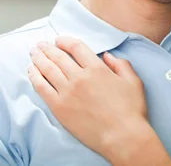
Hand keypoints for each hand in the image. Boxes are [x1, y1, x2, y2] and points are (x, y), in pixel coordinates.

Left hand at [28, 36, 160, 164]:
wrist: (121, 135)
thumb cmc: (131, 109)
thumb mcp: (134, 81)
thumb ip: (121, 65)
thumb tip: (107, 56)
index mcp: (97, 69)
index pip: (76, 48)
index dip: (66, 41)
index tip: (59, 40)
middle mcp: (80, 77)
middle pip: (59, 57)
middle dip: (48, 48)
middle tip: (40, 44)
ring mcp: (67, 93)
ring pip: (48, 70)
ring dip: (39, 59)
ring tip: (33, 53)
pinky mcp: (59, 108)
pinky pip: (42, 88)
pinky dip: (35, 77)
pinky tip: (32, 71)